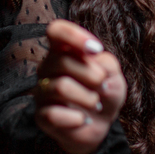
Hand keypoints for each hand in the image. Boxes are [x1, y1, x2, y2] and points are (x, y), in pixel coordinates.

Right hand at [34, 19, 126, 153]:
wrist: (102, 123)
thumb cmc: (105, 91)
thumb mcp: (113, 73)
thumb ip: (105, 62)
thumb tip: (92, 62)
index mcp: (63, 50)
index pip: (56, 31)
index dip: (74, 36)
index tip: (96, 49)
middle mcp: (48, 67)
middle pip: (61, 61)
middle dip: (92, 75)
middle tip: (104, 85)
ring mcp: (42, 91)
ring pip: (60, 87)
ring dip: (87, 97)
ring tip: (97, 104)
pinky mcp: (41, 116)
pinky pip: (52, 114)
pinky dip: (76, 118)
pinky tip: (84, 120)